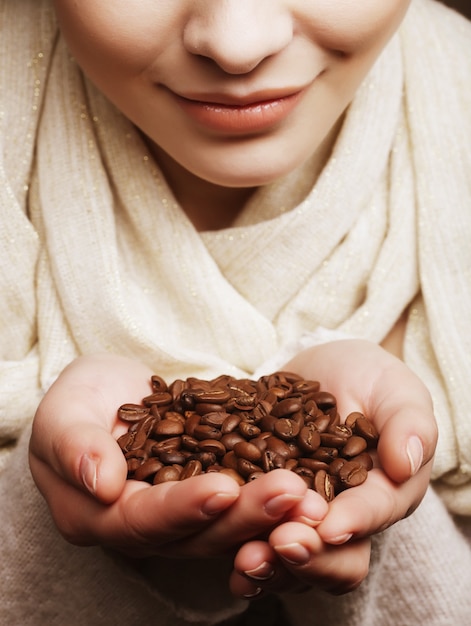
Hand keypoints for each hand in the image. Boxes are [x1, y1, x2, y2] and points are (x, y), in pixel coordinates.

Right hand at [29, 354, 325, 557]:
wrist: (110, 392)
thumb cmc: (79, 399)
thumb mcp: (62, 411)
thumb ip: (73, 445)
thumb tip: (102, 483)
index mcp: (98, 517)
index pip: (141, 521)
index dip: (182, 508)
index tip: (223, 488)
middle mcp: (143, 529)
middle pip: (195, 534)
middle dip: (244, 516)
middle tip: (291, 493)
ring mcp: (181, 516)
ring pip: (228, 526)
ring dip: (270, 512)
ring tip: (310, 493)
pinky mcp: (209, 496)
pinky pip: (244, 502)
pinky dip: (274, 495)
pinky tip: (312, 482)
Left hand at [229, 339, 436, 596]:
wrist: (322, 372)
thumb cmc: (368, 379)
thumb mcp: (396, 391)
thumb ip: (408, 424)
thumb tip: (405, 462)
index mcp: (382, 493)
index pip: (373, 514)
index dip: (354, 521)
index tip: (331, 524)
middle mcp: (342, 517)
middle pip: (333, 558)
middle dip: (308, 554)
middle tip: (281, 541)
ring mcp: (300, 518)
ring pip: (290, 560)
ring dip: (269, 564)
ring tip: (246, 558)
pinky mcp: (262, 508)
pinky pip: (252, 540)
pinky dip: (239, 551)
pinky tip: (221, 556)